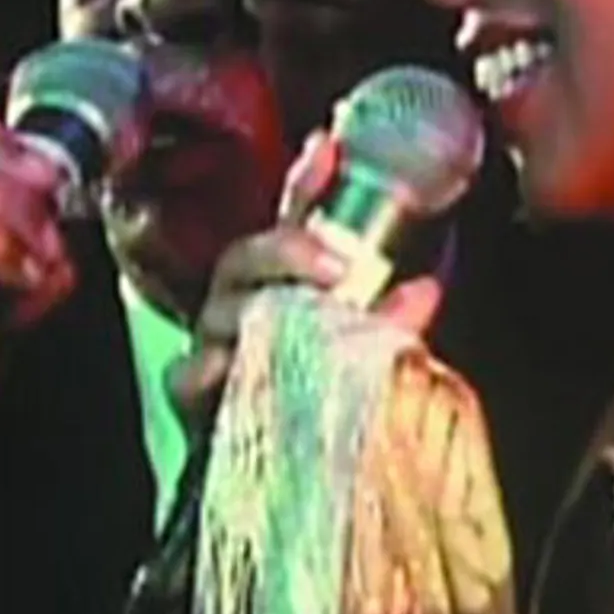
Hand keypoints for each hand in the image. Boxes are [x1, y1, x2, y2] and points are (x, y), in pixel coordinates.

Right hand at [167, 132, 442, 426]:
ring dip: (256, 308)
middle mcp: (241, 300)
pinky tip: (230, 367)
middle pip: (246, 255)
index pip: (293, 219)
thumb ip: (389, 316)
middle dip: (287, 250)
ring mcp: (213, 342)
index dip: (307, 181)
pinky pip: (189, 373)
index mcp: (284, 280)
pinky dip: (209, 368)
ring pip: (220, 309)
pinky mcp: (193, 392)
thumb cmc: (319, 392)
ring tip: (298, 320)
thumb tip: (424, 288)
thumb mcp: (362, 348)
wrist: (284, 465)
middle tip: (338, 265)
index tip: (329, 148)